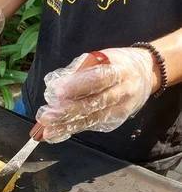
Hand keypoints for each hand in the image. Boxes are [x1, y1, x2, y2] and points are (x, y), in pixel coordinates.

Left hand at [36, 48, 155, 142]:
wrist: (145, 74)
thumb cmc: (114, 64)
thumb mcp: (100, 58)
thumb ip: (79, 71)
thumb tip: (54, 87)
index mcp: (118, 70)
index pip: (97, 79)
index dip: (76, 86)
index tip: (56, 92)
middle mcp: (121, 92)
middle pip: (94, 104)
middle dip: (67, 111)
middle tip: (45, 116)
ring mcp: (119, 109)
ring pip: (91, 119)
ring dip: (66, 126)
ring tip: (47, 131)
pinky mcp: (114, 121)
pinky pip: (90, 125)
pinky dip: (71, 130)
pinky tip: (55, 133)